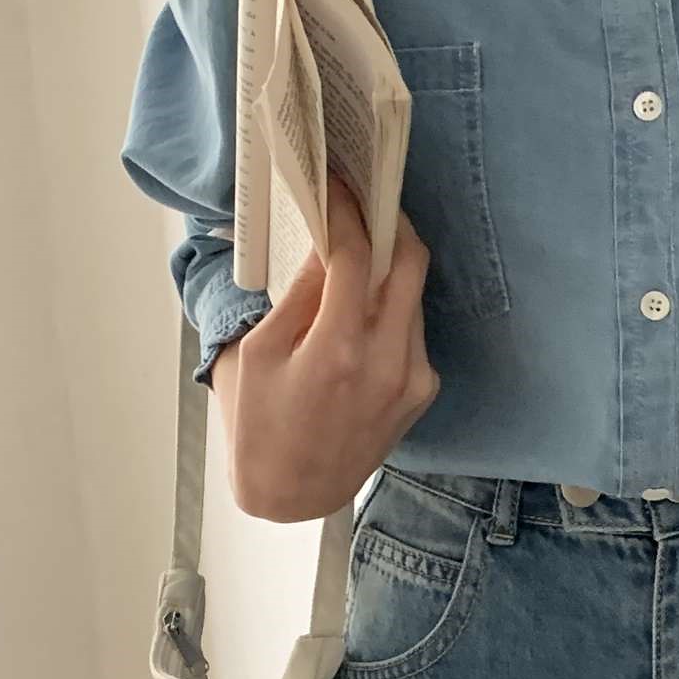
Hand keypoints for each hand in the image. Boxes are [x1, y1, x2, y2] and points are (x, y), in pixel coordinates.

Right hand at [209, 174, 439, 520]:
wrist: (292, 493)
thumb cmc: (259, 424)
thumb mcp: (256, 353)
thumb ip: (298, 297)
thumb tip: (327, 245)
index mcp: (337, 350)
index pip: (357, 256)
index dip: (348, 211)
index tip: (338, 185)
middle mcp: (387, 361)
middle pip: (410, 263)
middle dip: (390, 222)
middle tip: (367, 200)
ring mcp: (412, 378)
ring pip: (414, 295)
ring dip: (392, 264)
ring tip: (364, 244)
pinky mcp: (421, 391)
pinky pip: (413, 330)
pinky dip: (393, 306)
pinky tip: (364, 307)